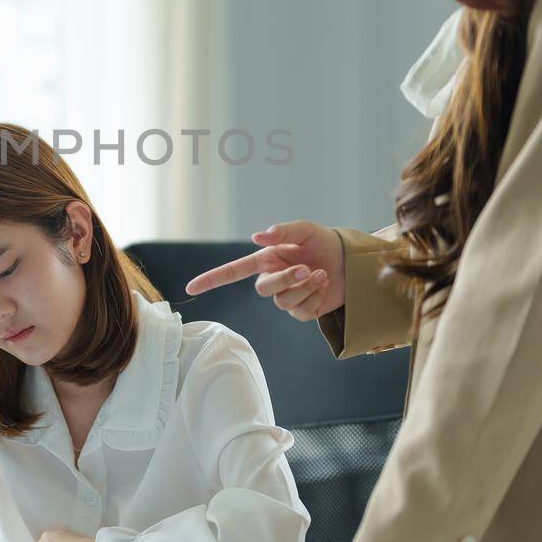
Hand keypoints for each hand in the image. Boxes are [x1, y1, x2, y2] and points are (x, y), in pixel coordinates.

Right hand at [184, 220, 345, 320]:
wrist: (351, 260)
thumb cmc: (324, 241)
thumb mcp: (305, 229)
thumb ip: (281, 231)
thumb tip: (256, 236)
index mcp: (266, 260)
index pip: (232, 272)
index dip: (211, 280)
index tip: (190, 288)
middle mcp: (272, 279)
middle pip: (264, 289)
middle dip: (286, 280)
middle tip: (308, 269)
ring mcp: (286, 297)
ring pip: (284, 302)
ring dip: (306, 288)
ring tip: (323, 274)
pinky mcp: (303, 310)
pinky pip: (301, 312)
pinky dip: (316, 298)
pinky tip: (324, 286)